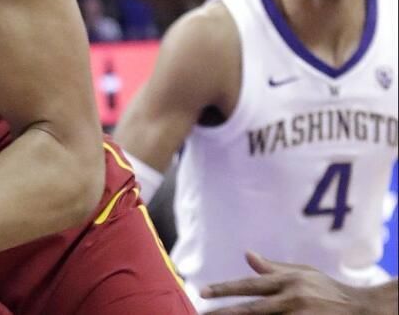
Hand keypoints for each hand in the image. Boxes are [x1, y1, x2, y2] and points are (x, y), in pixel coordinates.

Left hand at [204, 251, 369, 313]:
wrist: (362, 309)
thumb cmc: (328, 289)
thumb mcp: (302, 273)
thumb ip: (273, 268)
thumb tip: (247, 255)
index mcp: (288, 281)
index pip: (249, 285)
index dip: (224, 289)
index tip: (203, 292)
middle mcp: (292, 299)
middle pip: (252, 309)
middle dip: (225, 313)